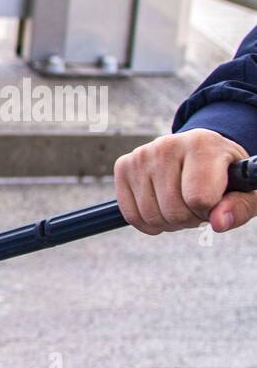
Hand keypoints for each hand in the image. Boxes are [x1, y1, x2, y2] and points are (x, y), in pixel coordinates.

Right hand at [114, 129, 255, 234]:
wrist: (201, 154)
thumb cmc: (226, 175)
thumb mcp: (246, 191)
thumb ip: (239, 207)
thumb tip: (218, 223)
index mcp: (202, 143)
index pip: (199, 197)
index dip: (210, 211)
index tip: (216, 201)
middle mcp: (167, 144)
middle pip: (173, 211)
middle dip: (189, 219)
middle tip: (198, 206)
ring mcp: (141, 155)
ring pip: (151, 216)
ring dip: (169, 222)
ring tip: (181, 205)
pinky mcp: (123, 166)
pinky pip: (131, 215)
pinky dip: (148, 223)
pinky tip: (161, 210)